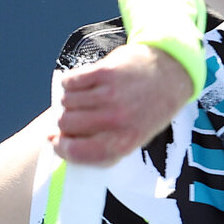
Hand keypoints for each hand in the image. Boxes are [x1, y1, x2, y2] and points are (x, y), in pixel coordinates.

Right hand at [50, 43, 193, 164]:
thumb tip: (53, 140)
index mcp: (123, 143)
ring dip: (69, 100)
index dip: (60, 148)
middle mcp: (116, 121)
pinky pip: (69, 81)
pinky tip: (85, 83)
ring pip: (65, 102)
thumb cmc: (148, 110)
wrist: (169, 73)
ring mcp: (110, 95)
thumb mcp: (131, 138)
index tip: (56, 141)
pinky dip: (70, 83)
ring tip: (86, 98)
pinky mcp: (104, 72)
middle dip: (65, 122)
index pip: (76, 152)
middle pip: (66, 124)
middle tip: (78, 115)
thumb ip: (97, 145)